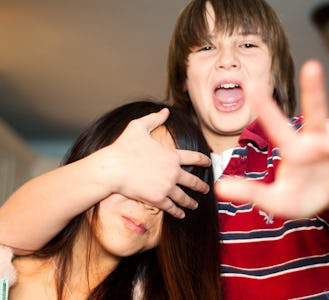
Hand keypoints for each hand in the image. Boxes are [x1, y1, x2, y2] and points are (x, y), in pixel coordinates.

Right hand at [96, 108, 210, 218]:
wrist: (112, 168)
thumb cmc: (123, 147)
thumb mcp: (138, 127)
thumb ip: (154, 118)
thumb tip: (165, 110)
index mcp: (172, 156)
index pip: (194, 158)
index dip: (203, 160)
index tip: (209, 163)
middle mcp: (173, 173)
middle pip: (192, 181)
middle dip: (201, 185)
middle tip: (206, 189)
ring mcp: (166, 187)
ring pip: (184, 197)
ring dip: (190, 202)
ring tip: (194, 204)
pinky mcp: (157, 199)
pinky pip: (171, 207)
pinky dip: (177, 211)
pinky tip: (181, 214)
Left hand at [215, 60, 328, 218]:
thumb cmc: (306, 196)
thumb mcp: (278, 202)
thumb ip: (252, 195)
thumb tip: (218, 188)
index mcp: (295, 149)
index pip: (278, 126)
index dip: (265, 107)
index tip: (249, 84)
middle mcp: (317, 138)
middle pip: (317, 111)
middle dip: (315, 89)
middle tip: (311, 66)